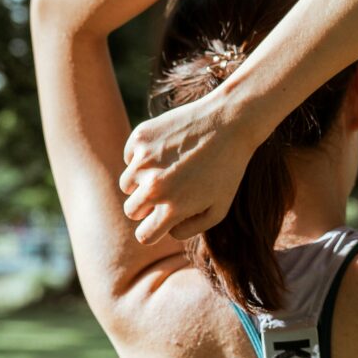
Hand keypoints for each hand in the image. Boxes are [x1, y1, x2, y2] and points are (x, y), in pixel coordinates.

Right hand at [118, 89, 261, 244]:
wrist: (230, 121)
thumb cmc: (227, 169)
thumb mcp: (219, 208)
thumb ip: (190, 228)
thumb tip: (166, 231)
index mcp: (172, 209)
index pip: (144, 236)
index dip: (151, 231)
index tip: (159, 222)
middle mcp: (153, 187)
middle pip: (131, 211)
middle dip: (145, 207)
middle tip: (167, 192)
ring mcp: (144, 160)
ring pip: (127, 184)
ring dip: (141, 182)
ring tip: (168, 169)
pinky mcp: (140, 137)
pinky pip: (130, 157)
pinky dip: (142, 157)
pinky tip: (167, 149)